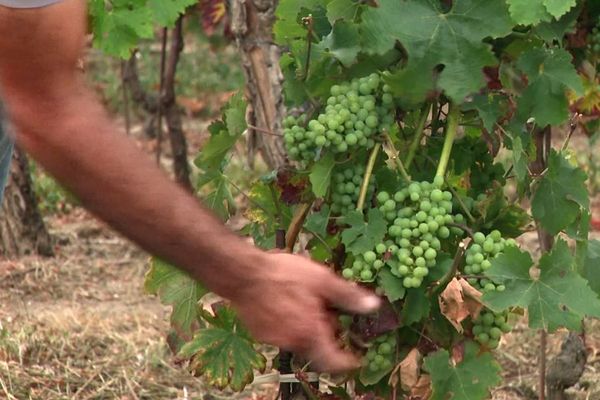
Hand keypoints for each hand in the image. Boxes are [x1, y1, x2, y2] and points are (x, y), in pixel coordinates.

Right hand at [230, 252, 380, 372]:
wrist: (243, 273)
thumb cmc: (284, 274)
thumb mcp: (322, 279)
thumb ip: (348, 295)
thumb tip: (373, 306)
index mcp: (312, 332)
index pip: (334, 362)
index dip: (347, 363)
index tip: (354, 359)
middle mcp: (293, 342)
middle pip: (316, 348)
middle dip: (324, 334)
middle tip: (326, 313)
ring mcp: (274, 339)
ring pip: (298, 339)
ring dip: (306, 328)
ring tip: (304, 302)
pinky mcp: (260, 333)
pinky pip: (281, 334)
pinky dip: (289, 324)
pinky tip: (285, 304)